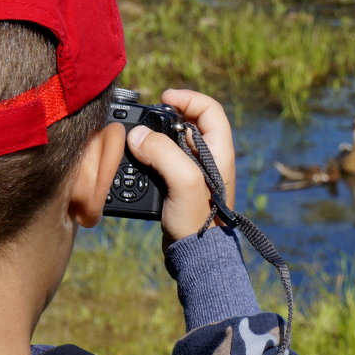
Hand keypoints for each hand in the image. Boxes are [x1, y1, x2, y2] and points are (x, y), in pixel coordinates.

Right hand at [125, 89, 235, 243]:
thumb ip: (162, 152)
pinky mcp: (178, 185)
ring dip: (153, 137)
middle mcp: (209, 158)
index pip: (209, 109)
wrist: (195, 256)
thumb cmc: (198, 221)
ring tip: (135, 141)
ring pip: (172, 141)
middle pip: (186, 123)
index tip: (164, 98)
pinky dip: (149, 155)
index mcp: (219, 151)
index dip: (188, 98)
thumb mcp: (184, 181)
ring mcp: (193, 172)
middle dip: (163, 117)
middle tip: (143, 121)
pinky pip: (163, 160)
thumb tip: (137, 136)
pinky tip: (136, 161)